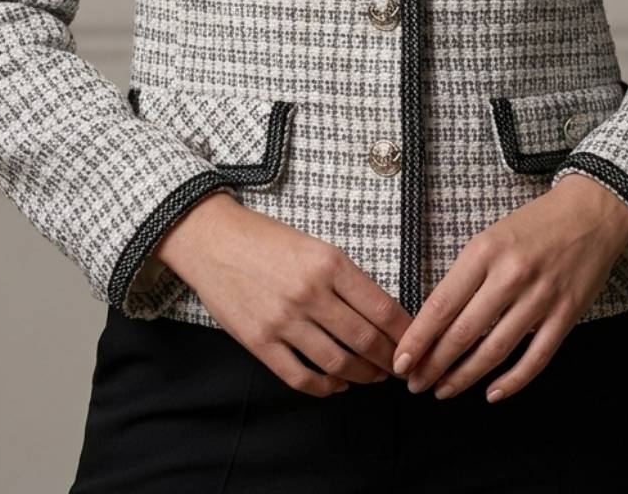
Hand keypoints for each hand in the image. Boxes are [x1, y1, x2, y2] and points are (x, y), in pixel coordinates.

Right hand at [153, 192, 412, 396]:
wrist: (213, 240)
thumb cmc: (267, 240)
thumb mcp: (315, 246)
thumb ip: (345, 278)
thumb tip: (380, 314)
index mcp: (329, 263)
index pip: (381, 308)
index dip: (404, 333)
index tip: (414, 343)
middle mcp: (310, 293)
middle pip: (365, 340)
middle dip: (388, 360)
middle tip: (399, 367)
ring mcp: (284, 320)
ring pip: (337, 363)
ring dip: (362, 375)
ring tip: (372, 376)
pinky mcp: (260, 342)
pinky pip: (300, 377)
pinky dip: (325, 387)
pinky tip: (336, 385)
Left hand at [390, 174, 627, 402]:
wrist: (590, 213)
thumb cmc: (534, 226)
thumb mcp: (490, 238)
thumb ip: (467, 277)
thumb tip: (435, 322)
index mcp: (485, 251)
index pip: (442, 305)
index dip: (418, 339)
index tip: (401, 362)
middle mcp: (511, 275)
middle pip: (464, 333)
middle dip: (435, 365)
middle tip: (416, 384)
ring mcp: (541, 297)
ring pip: (495, 350)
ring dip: (466, 377)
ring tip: (444, 391)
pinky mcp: (567, 314)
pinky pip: (536, 358)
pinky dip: (513, 381)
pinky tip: (492, 393)